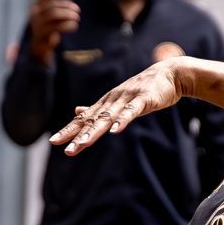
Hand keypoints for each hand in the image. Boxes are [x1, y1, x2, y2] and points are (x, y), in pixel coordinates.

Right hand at [25, 0, 80, 64]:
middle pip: (52, 4)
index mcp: (37, 5)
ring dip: (67, 14)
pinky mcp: (42, 34)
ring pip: (53, 13)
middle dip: (67, 5)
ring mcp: (37, 23)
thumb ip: (56, 3)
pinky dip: (68, 25)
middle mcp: (35, 12)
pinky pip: (56, 26)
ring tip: (77, 17)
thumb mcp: (50, 14)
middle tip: (77, 10)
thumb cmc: (49, 27)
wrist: (40, 47)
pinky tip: (74, 26)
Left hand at [50, 60, 186, 155]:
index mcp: (106, 103)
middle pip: (93, 120)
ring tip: (83, 144)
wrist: (169, 74)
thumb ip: (98, 108)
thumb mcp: (117, 99)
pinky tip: (116, 131)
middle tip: (66, 150)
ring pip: (108, 117)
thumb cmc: (143, 90)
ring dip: (95, 131)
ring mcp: (127, 99)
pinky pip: (131, 112)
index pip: (84, 118)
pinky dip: (123, 121)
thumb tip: (77, 111)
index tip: (54, 141)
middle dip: (78, 135)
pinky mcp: (143, 100)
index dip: (69, 129)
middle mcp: (112, 100)